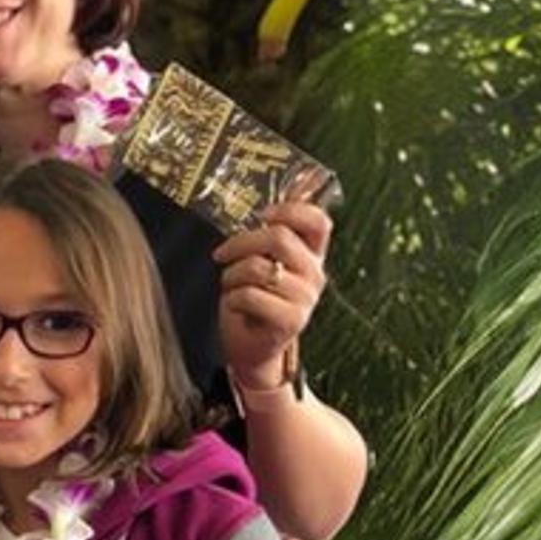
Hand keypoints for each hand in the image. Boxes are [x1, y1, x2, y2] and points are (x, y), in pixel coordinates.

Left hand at [212, 202, 330, 387]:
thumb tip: (282, 191)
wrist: (253, 348)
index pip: (318, 221)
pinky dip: (231, 298)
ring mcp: (305, 299)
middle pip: (278, 238)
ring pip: (258, 267)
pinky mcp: (290, 320)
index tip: (264, 215)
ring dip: (231, 275)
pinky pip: (250, 295)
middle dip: (241, 243)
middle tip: (222, 254)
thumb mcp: (263, 262)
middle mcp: (314, 275)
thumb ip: (271, 234)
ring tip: (230, 286)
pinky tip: (235, 306)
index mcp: (311, 255)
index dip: (290, 211)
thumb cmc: (253, 301)